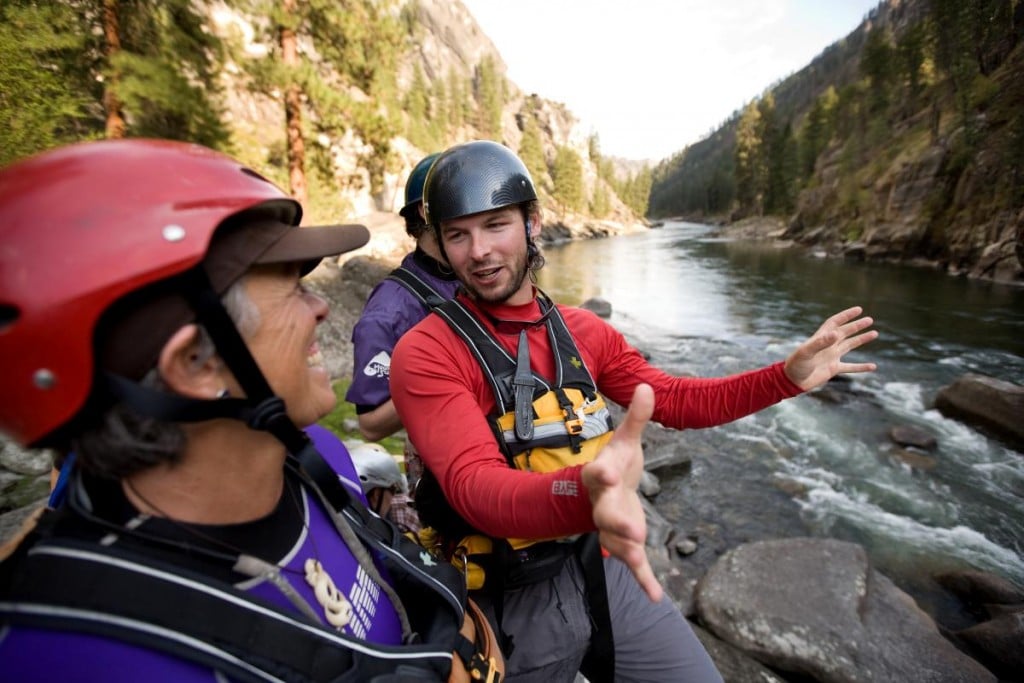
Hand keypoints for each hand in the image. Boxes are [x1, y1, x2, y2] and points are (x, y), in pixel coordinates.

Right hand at [581, 383, 663, 602]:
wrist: (602, 493)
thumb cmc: (616, 464)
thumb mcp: (625, 440)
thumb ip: (637, 418)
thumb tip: (647, 384)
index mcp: (603, 476)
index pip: (598, 474)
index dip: (602, 475)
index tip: (607, 473)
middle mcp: (603, 504)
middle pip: (606, 515)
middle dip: (617, 523)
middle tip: (633, 531)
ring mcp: (613, 527)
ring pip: (616, 542)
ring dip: (628, 552)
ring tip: (641, 559)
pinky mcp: (626, 544)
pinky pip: (633, 565)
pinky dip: (644, 581)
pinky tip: (657, 597)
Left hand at [784, 306, 877, 390]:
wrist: (792, 381)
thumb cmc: (796, 364)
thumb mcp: (806, 352)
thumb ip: (821, 343)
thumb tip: (837, 334)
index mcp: (820, 338)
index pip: (835, 323)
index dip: (846, 315)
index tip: (858, 310)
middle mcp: (828, 345)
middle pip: (845, 332)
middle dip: (857, 326)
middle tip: (870, 320)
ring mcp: (831, 357)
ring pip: (850, 345)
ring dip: (862, 340)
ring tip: (875, 333)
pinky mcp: (834, 369)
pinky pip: (851, 367)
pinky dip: (861, 367)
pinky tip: (873, 367)